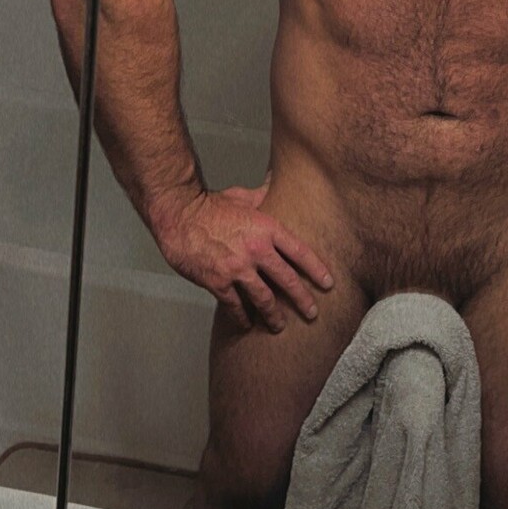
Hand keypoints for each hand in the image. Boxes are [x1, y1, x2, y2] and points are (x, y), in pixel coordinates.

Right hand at [154, 174, 334, 332]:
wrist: (179, 215)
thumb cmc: (210, 205)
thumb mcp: (243, 197)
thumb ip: (263, 196)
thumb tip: (277, 182)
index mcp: (267, 229)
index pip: (300, 252)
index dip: (317, 270)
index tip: (328, 283)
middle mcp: (256, 250)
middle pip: (287, 280)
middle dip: (303, 300)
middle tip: (312, 313)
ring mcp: (237, 268)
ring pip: (263, 299)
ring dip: (274, 315)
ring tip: (280, 326)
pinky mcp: (218, 282)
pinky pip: (235, 306)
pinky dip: (242, 317)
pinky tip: (247, 324)